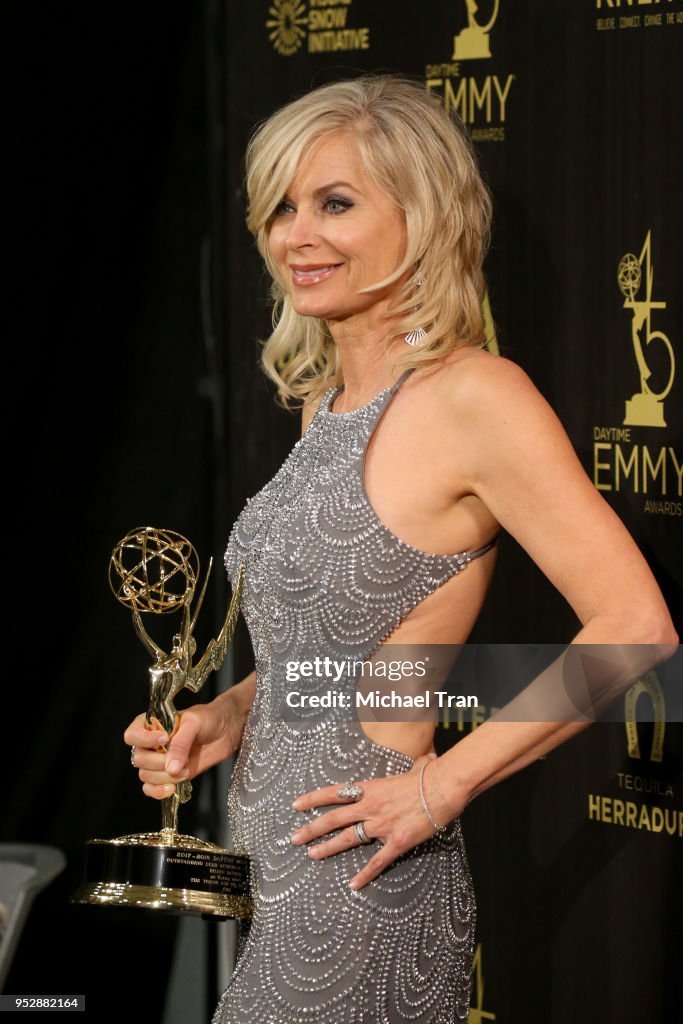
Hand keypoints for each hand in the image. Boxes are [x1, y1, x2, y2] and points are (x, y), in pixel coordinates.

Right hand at [123, 695, 244, 799]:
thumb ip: (181, 743)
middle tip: (181, 760)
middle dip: (159, 763)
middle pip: (139, 759)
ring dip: (164, 777)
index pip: (132, 735)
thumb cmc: (209, 718)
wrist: (227, 729)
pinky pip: (151, 789)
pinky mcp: (169, 775)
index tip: (165, 740)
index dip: (144, 740)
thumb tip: (170, 768)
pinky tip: (172, 788)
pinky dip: (158, 792)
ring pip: (146, 776)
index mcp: (152, 724)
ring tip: (186, 770)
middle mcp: (151, 744)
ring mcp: (160, 760)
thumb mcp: (195, 723)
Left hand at [290, 754, 464, 889]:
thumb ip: (416, 765)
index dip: (313, 799)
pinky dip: (365, 875)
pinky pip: (377, 861)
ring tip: (312, 855)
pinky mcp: (397, 842)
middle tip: (294, 838)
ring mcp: (382, 825)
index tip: (297, 805)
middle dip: (311, 828)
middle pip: (333, 818)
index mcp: (371, 788)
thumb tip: (427, 758)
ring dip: (328, 848)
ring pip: (348, 839)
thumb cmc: (431, 775)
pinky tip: (354, 885)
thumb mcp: (418, 766)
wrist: (444, 788)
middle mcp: (371, 807)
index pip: (334, 793)